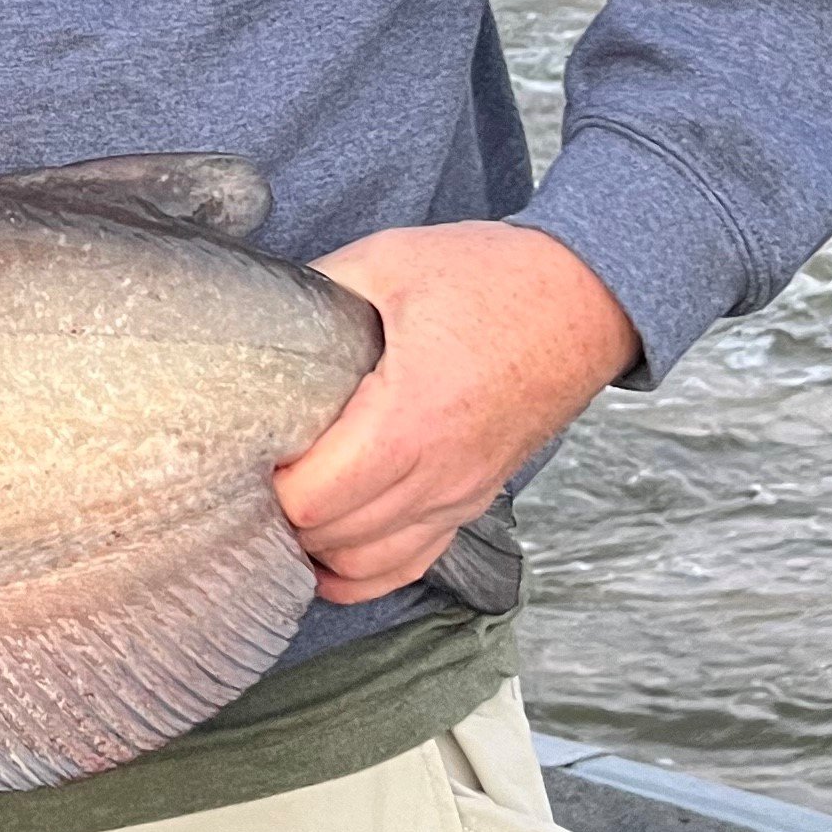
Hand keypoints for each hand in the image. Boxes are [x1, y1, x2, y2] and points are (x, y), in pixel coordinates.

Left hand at [274, 224, 639, 603]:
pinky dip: (364, 571)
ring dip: (318, 548)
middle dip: (280, 516)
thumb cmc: (494, 278)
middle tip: (252, 472)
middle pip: (332, 540)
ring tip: (283, 506)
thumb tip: (257, 308)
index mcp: (408, 418)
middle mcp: (437, 473)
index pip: (312, 500)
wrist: (586, 299)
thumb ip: (316, 289)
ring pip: (368, 566)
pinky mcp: (474, 500)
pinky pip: (411, 564)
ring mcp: (460, 495)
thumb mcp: (389, 260)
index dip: (265, 483)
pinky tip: (328, 551)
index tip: (245, 447)